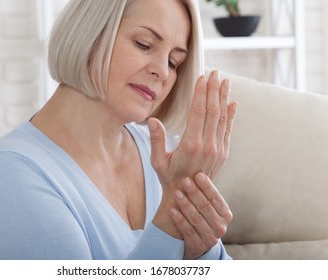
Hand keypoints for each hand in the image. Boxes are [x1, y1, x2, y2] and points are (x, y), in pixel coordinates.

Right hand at [149, 70, 237, 188]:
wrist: (189, 198)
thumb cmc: (169, 178)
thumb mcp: (157, 161)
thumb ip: (156, 139)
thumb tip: (152, 119)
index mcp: (191, 144)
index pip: (198, 112)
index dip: (201, 93)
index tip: (202, 77)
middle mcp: (207, 145)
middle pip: (213, 111)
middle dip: (214, 90)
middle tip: (215, 72)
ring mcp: (218, 149)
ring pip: (222, 118)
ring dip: (224, 98)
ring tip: (225, 81)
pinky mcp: (223, 153)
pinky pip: (228, 129)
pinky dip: (231, 115)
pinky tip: (233, 103)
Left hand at [170, 173, 231, 259]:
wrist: (195, 242)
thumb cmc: (199, 216)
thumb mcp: (206, 205)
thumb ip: (204, 190)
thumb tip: (199, 165)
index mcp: (225, 214)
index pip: (216, 198)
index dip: (207, 186)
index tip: (197, 174)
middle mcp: (220, 227)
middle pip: (206, 207)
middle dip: (194, 193)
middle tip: (185, 181)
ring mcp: (210, 238)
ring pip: (196, 218)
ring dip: (185, 205)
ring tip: (176, 193)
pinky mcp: (198, 246)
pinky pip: (188, 230)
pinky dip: (179, 219)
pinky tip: (171, 210)